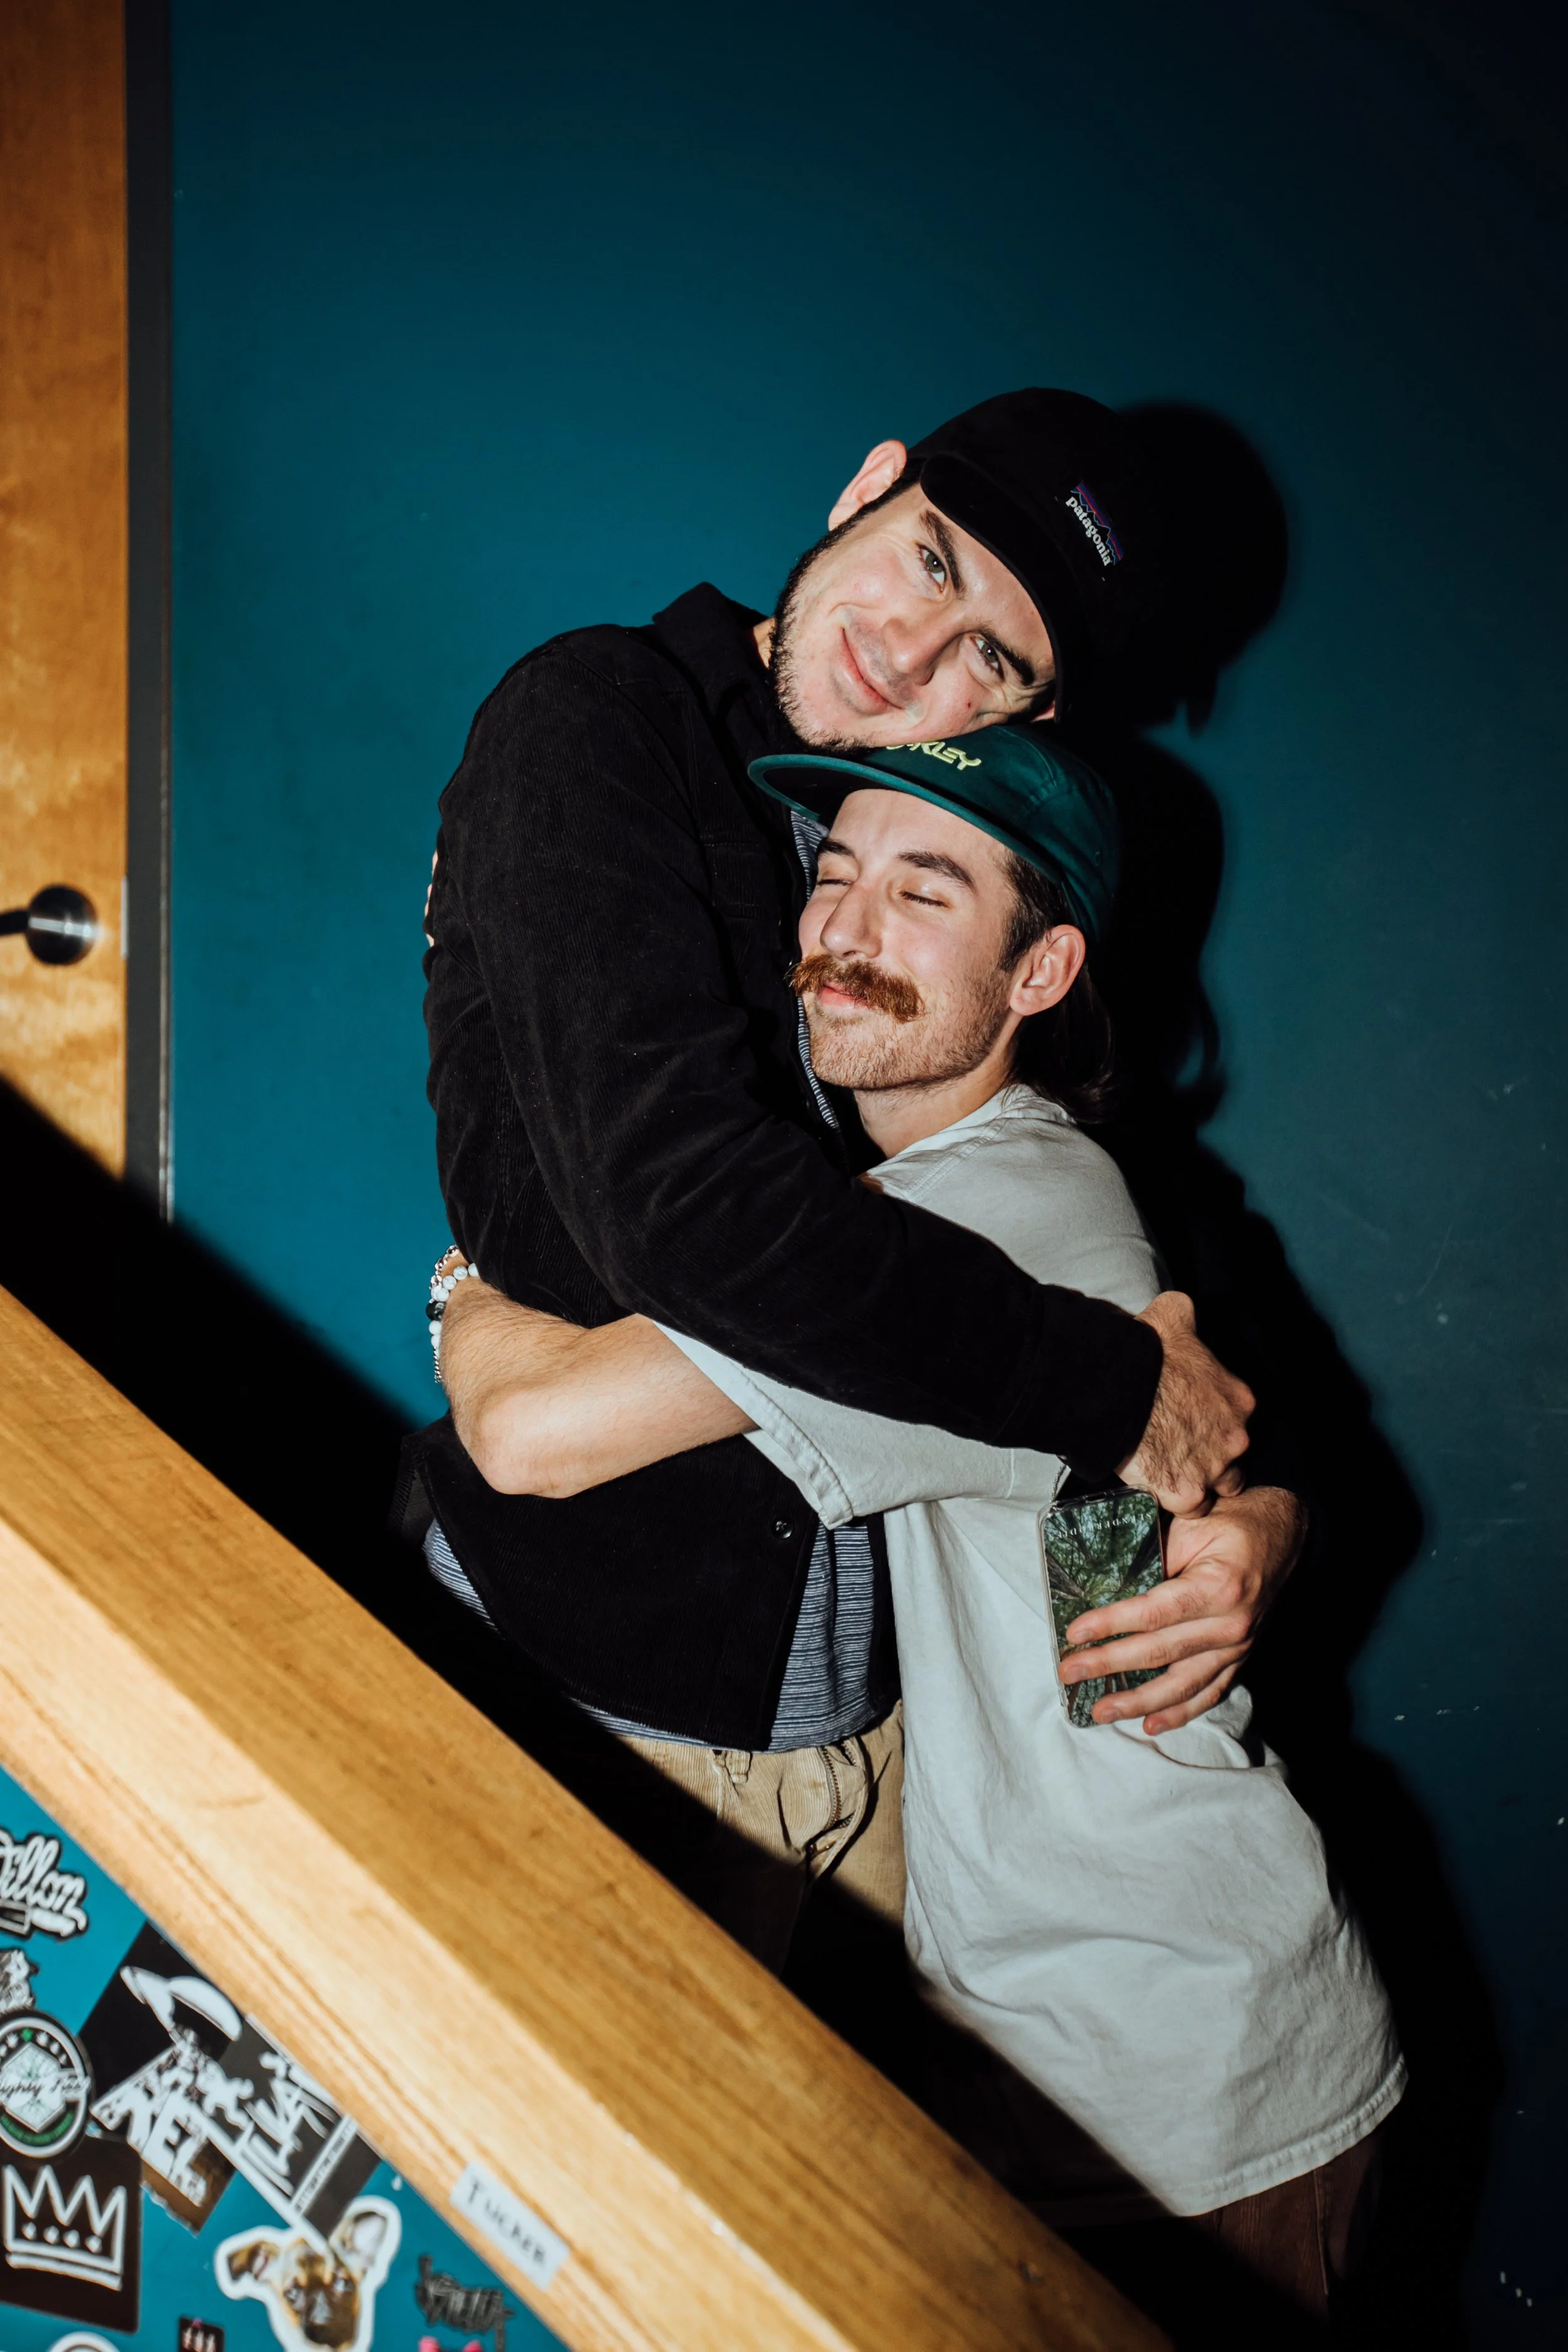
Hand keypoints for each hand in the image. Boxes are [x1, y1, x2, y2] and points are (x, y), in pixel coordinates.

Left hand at [1059, 1484, 1306, 1734]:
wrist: (1283, 1533)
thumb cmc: (1231, 1522)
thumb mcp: (1191, 1527)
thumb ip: (1157, 1559)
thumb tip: (1112, 1590)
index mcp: (1218, 1588)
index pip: (1154, 1613)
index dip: (1112, 1624)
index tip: (1076, 1632)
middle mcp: (1231, 1625)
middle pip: (1161, 1653)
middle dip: (1110, 1665)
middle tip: (1069, 1672)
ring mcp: (1239, 1647)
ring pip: (1183, 1684)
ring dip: (1138, 1702)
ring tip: (1100, 1711)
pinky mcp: (1240, 1657)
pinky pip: (1209, 1693)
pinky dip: (1180, 1713)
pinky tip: (1151, 1725)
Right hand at [1119, 1292, 1254, 1512]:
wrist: (1117, 1387)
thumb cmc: (1146, 1352)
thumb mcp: (1173, 1315)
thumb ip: (1186, 1313)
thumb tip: (1182, 1307)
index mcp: (1238, 1400)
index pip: (1237, 1421)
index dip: (1214, 1425)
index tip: (1192, 1424)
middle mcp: (1235, 1437)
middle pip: (1235, 1459)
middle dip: (1214, 1458)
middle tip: (1182, 1451)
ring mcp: (1213, 1468)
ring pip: (1219, 1488)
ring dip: (1202, 1483)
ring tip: (1173, 1473)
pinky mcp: (1185, 1492)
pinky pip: (1190, 1507)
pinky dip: (1176, 1500)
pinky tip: (1159, 1488)